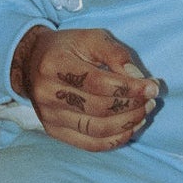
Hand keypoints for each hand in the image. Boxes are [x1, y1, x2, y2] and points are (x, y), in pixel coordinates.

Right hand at [9, 25, 160, 152]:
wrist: (30, 62)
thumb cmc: (67, 48)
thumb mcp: (90, 38)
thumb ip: (115, 54)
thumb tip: (139, 78)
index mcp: (55, 65)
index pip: (98, 83)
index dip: (129, 87)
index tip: (152, 87)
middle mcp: (48, 93)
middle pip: (99, 108)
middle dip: (132, 106)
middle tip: (151, 100)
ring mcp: (49, 116)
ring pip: (96, 129)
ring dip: (127, 124)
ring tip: (144, 112)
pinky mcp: (53, 131)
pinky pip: (89, 144)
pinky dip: (114, 140)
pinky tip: (130, 129)